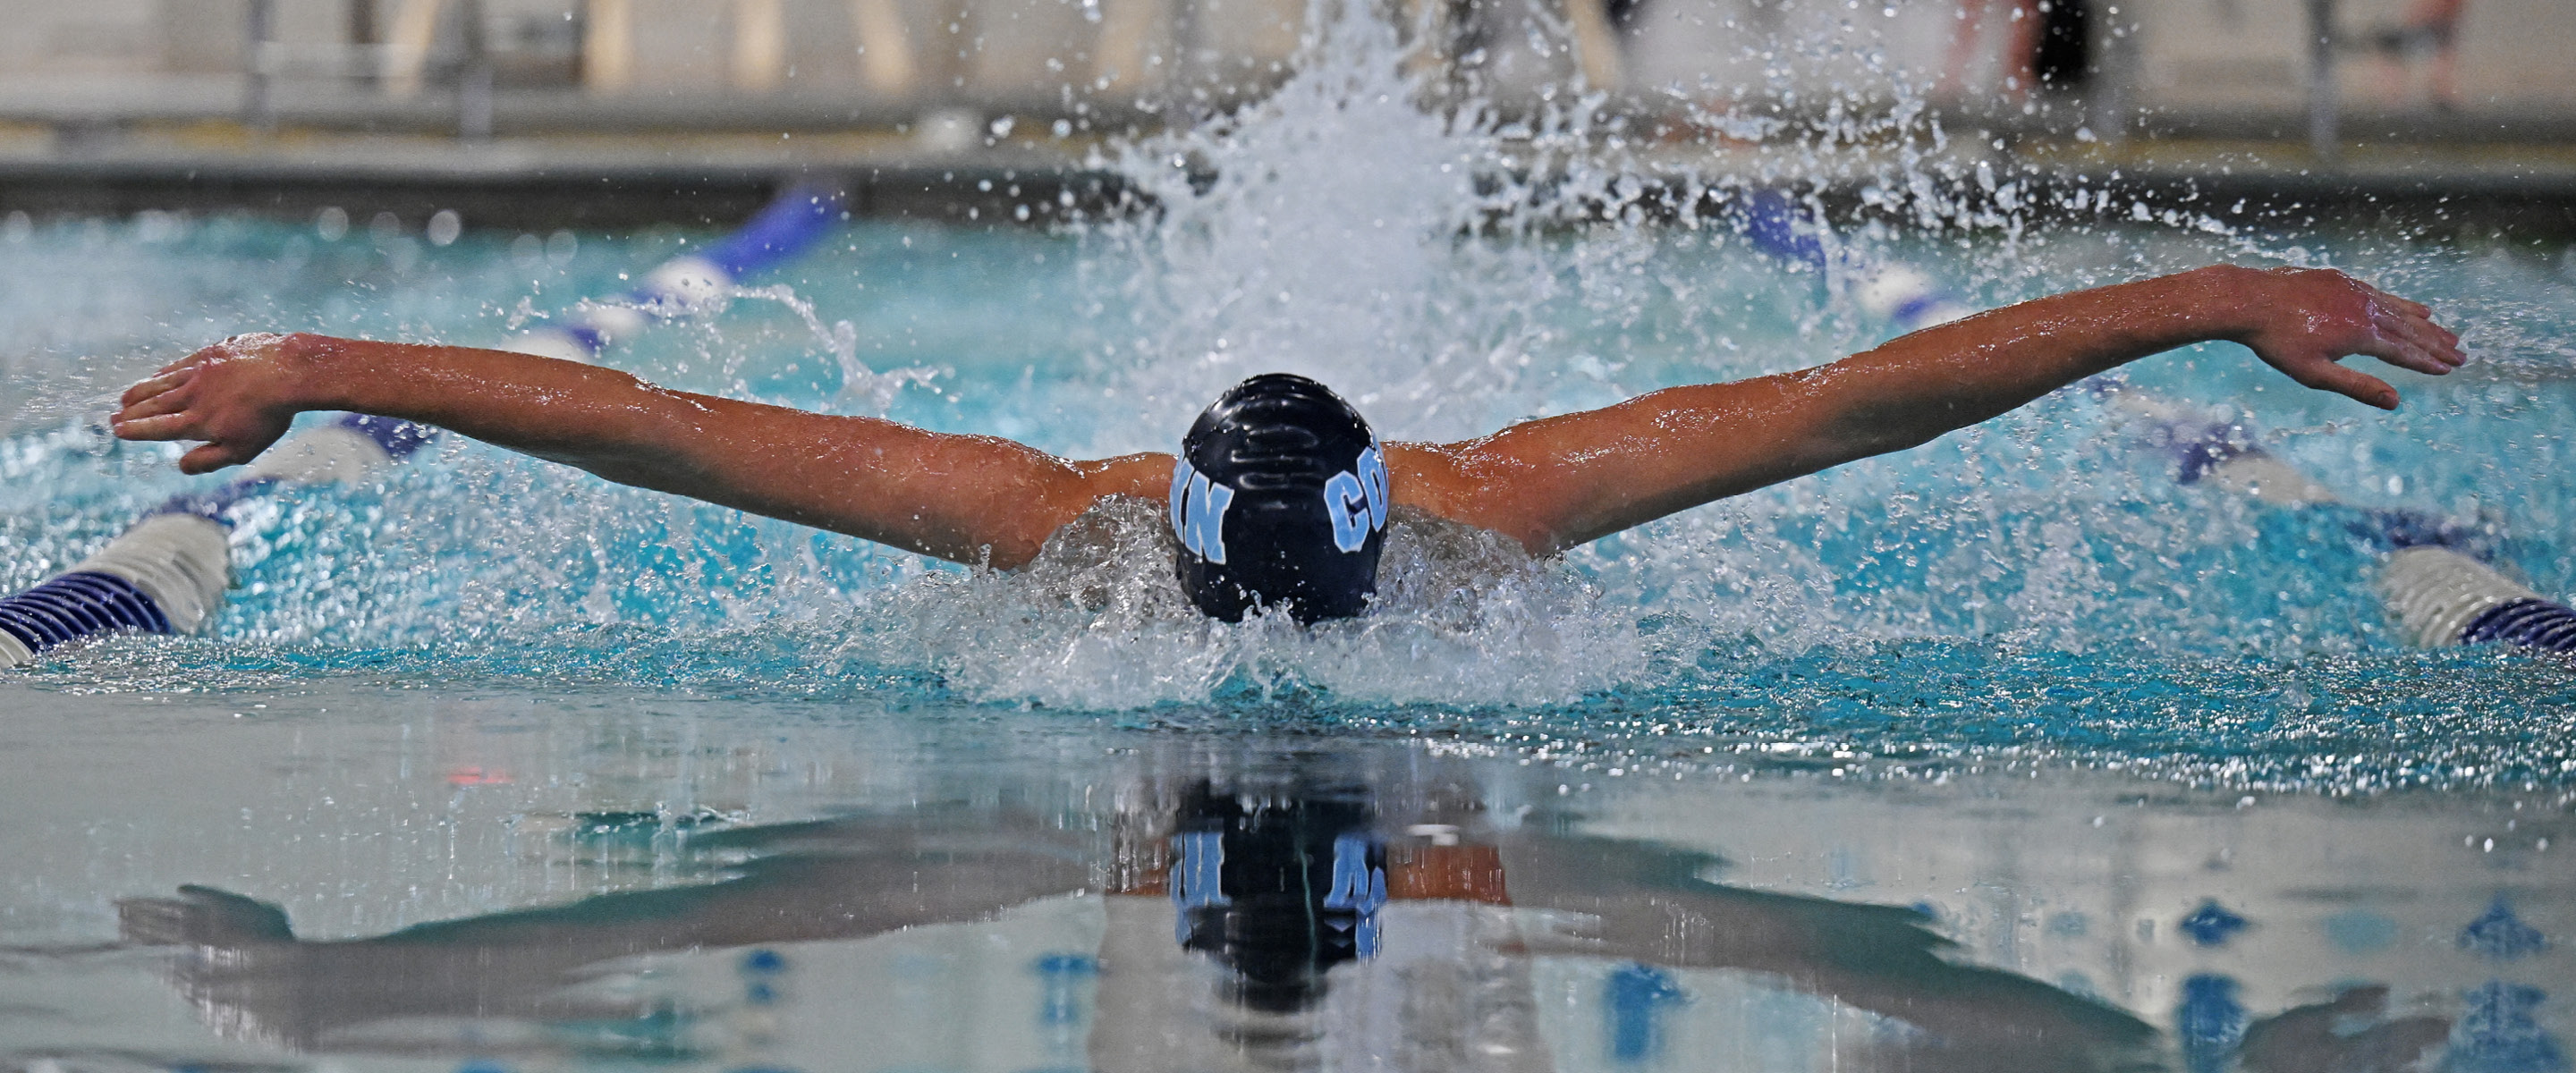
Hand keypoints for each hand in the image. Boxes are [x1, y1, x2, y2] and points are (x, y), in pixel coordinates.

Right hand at [112, 333, 319, 473]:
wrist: (288, 372)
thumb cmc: (269, 416)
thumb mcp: (242, 449)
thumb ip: (209, 460)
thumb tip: (181, 466)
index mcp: (196, 421)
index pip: (158, 428)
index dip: (136, 430)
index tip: (118, 430)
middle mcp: (191, 395)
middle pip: (155, 404)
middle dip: (132, 412)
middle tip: (113, 417)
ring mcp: (200, 371)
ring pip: (163, 383)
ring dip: (142, 391)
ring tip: (125, 398)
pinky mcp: (212, 353)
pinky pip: (180, 364)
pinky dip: (164, 372)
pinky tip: (157, 375)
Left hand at [2233, 266, 2463, 409]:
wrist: (2249, 299)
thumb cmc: (2277, 343)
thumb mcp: (2314, 373)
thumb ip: (2356, 386)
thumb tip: (2395, 402)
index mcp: (2362, 334)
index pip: (2405, 352)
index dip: (2428, 362)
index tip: (2450, 369)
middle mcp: (2365, 308)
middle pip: (2409, 330)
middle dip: (2436, 344)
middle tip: (2461, 354)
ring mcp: (2354, 291)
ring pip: (2398, 309)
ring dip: (2423, 323)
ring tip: (2446, 332)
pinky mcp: (2341, 280)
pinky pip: (2379, 293)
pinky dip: (2400, 303)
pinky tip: (2411, 308)